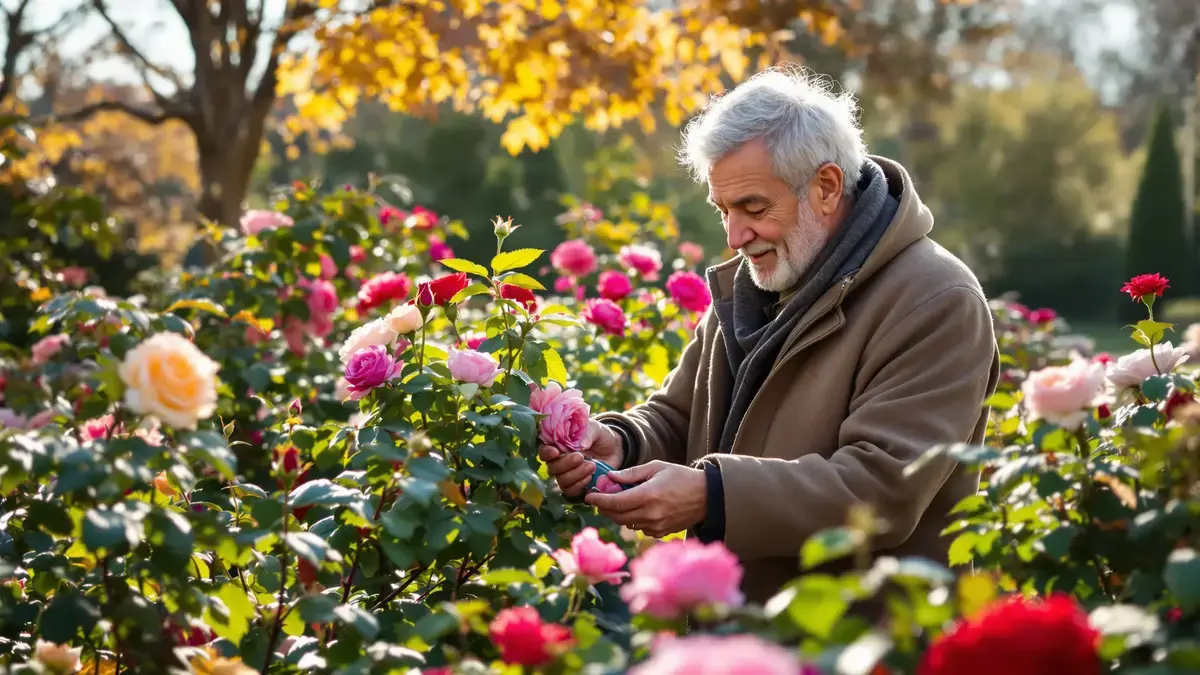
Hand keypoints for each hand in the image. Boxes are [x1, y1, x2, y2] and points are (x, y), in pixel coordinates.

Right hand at [538, 419, 624, 497]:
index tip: (556, 452)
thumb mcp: (596, 429)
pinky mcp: (577, 485)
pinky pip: (571, 491)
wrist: (614, 449)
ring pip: (561, 480)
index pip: (543, 450)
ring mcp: (567, 474)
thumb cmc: (600, 436)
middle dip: (565, 463)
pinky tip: (590, 477)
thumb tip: (581, 445)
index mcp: (558, 444)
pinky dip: (579, 485)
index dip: (546, 453)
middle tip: (581, 457)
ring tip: (592, 466)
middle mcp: (558, 460)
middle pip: (552, 468)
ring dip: (575, 475)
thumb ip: (587, 434)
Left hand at [583, 461, 706, 537]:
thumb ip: (632, 474)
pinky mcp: (660, 533)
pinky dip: (632, 520)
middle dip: (605, 508)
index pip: (615, 502)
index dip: (599, 500)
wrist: (706, 496)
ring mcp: (656, 526)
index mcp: (648, 495)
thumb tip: (610, 477)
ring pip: (626, 523)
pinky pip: (638, 528)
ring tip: (618, 501)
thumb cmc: (681, 477)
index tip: (589, 496)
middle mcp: (651, 514)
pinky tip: (636, 509)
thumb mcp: (657, 467)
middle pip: (617, 516)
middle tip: (600, 498)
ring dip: (617, 514)